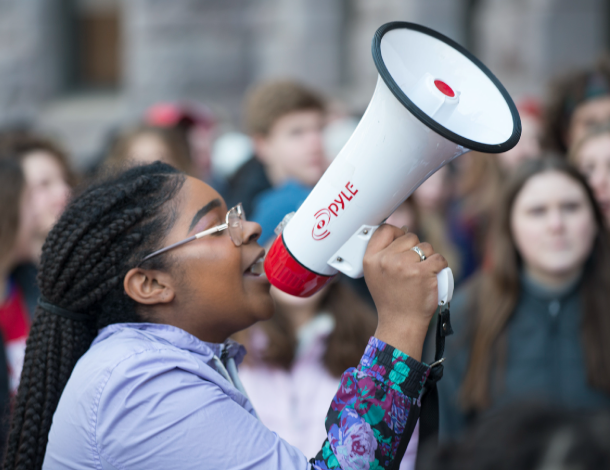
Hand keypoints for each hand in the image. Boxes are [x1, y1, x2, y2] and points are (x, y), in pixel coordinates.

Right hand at [363, 224, 447, 359]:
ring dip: (428, 257)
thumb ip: (383, 253)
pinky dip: (440, 265)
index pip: (385, 229)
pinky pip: (438, 258)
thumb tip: (403, 230)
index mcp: (371, 259)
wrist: (401, 323)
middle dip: (415, 248)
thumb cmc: (391, 299)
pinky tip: (434, 274)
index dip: (397, 233)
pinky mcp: (423, 273)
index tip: (402, 242)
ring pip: (425, 246)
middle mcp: (385, 260)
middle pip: (409, 236)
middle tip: (412, 267)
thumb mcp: (375, 274)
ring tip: (421, 273)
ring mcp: (404, 265)